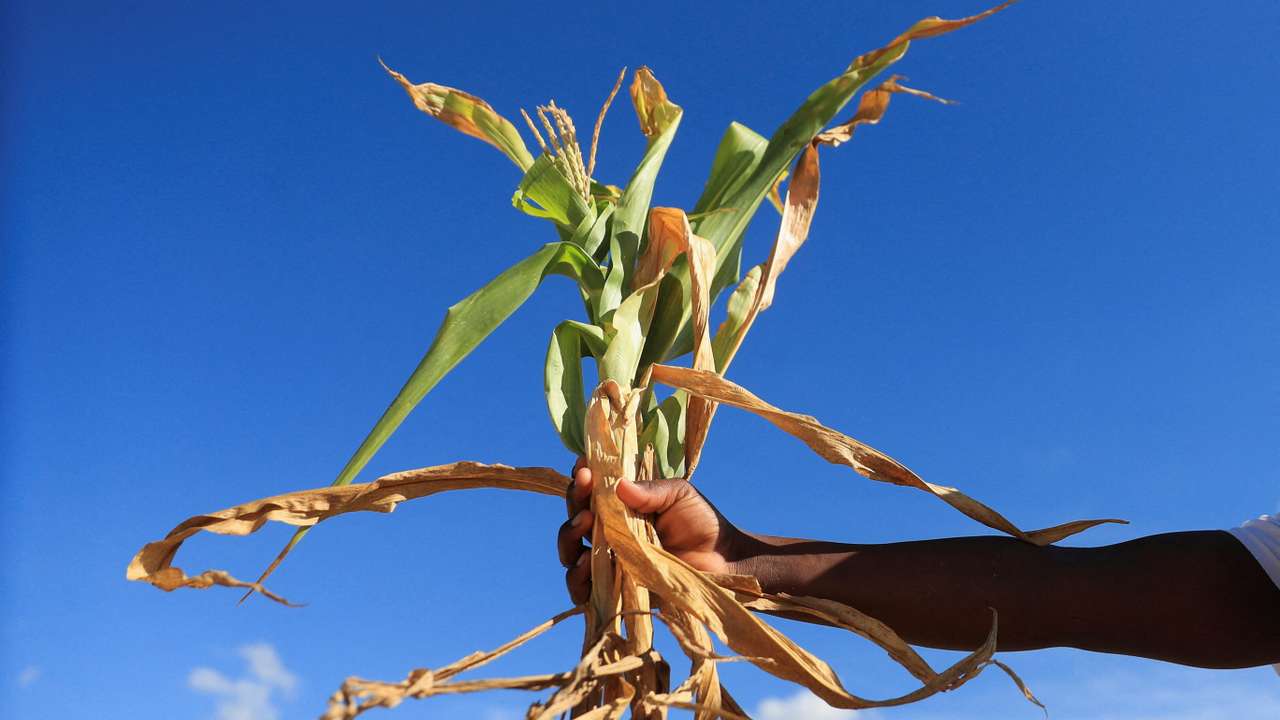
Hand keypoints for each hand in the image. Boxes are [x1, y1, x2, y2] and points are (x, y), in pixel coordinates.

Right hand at [557, 457, 749, 603]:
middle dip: (574, 502)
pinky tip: (584, 564)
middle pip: (575, 516)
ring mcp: (609, 560)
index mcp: (621, 505)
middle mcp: (609, 531)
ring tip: (584, 524)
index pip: (590, 490)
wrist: (723, 562)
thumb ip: (651, 491)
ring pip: (570, 550)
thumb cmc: (701, 522)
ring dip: (568, 537)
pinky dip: (575, 577)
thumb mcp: (678, 495)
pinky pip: (582, 588)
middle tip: (585, 494)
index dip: (581, 479)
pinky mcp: (614, 590)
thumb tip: (619, 485)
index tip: (583, 468)